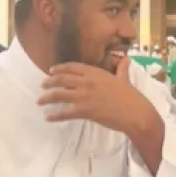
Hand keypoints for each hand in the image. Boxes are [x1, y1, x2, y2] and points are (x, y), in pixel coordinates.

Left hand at [39, 57, 157, 135]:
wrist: (135, 113)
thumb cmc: (131, 97)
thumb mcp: (125, 80)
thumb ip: (122, 69)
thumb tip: (126, 59)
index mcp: (96, 73)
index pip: (72, 67)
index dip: (59, 68)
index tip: (51, 71)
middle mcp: (87, 82)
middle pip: (61, 79)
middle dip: (49, 82)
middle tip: (43, 85)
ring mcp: (84, 96)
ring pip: (59, 95)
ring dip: (46, 98)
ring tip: (40, 101)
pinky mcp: (84, 111)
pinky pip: (64, 113)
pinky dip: (54, 116)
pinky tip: (48, 118)